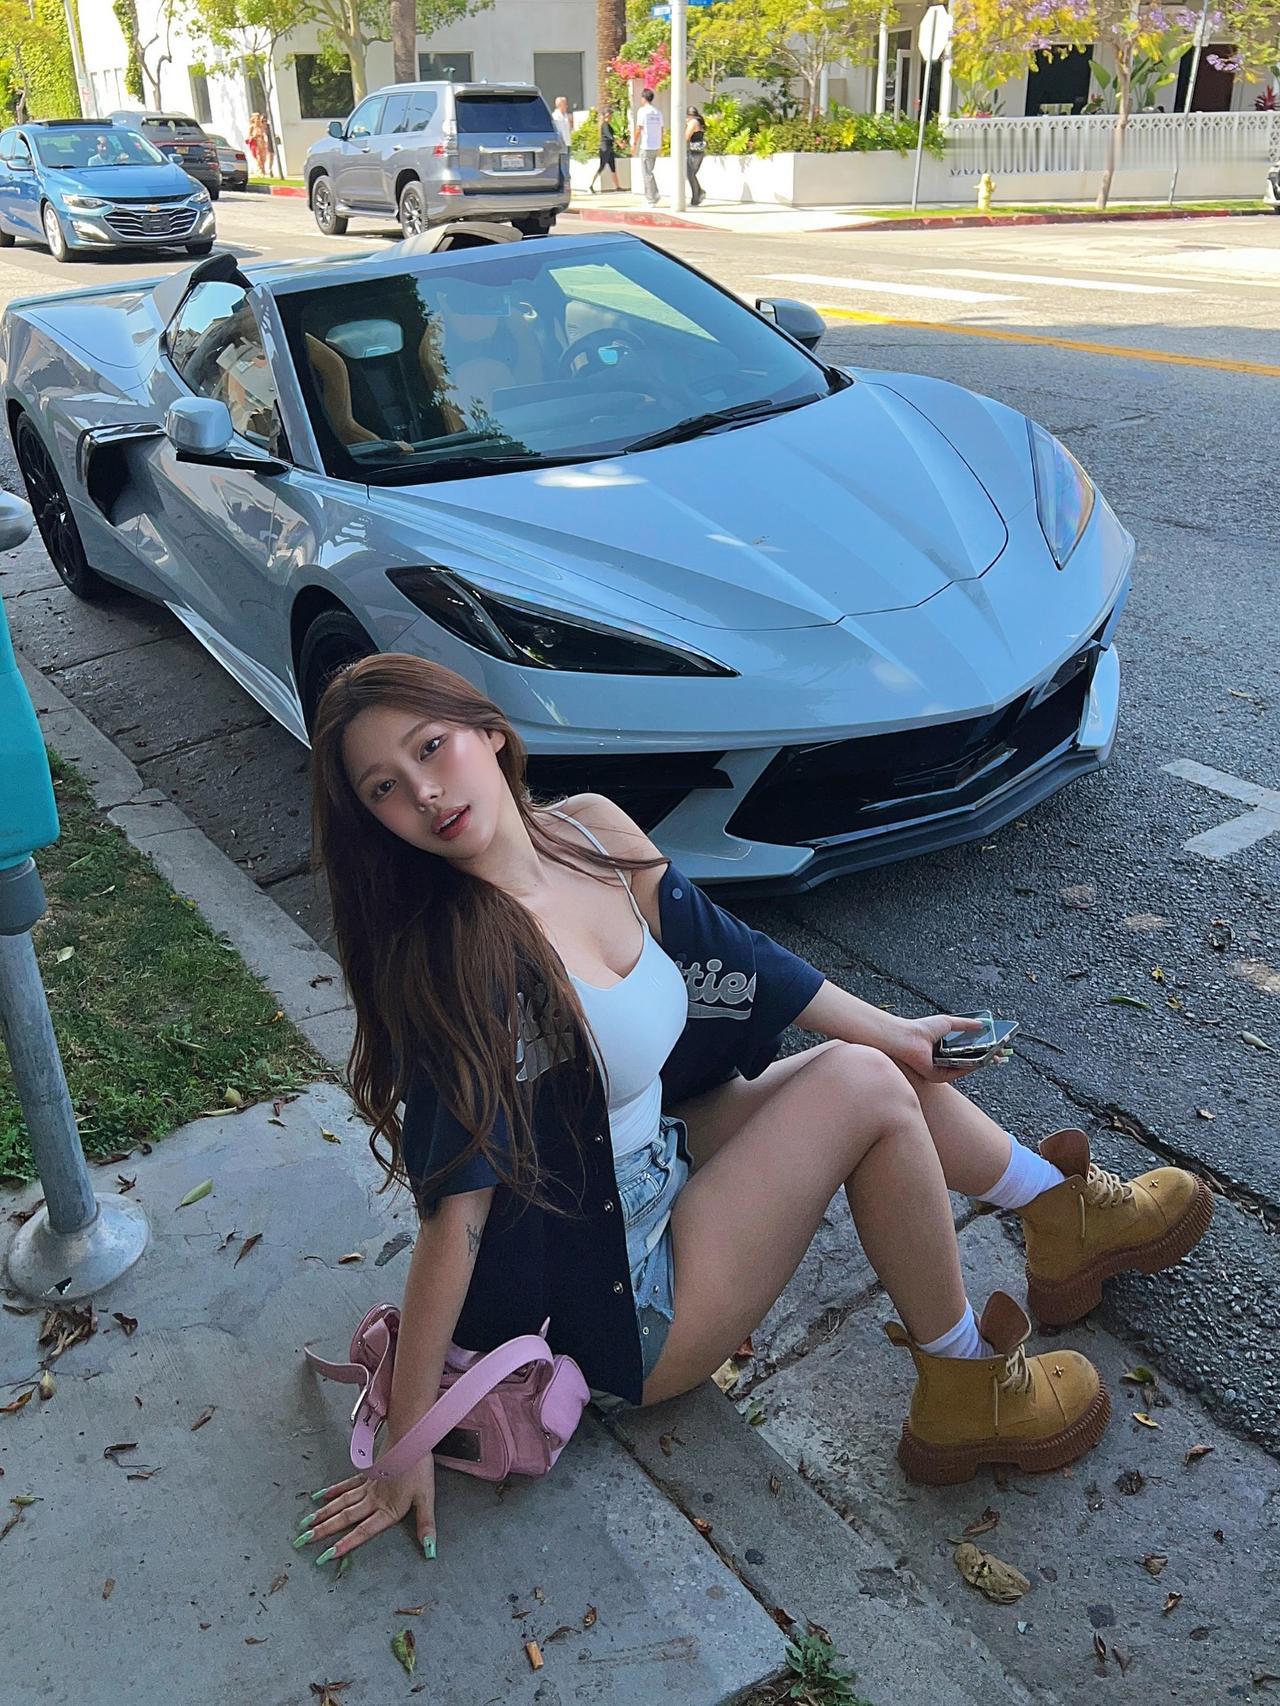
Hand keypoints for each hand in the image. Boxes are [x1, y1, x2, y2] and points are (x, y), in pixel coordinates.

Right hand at [298, 1452, 436, 1565]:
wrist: (411, 1437)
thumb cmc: (419, 1468)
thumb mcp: (426, 1498)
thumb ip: (426, 1524)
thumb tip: (429, 1550)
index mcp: (386, 1510)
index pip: (363, 1531)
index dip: (346, 1544)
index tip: (326, 1555)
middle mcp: (373, 1500)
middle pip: (345, 1517)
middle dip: (324, 1530)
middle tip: (303, 1540)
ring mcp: (368, 1486)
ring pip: (341, 1502)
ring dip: (324, 1513)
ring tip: (306, 1523)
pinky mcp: (368, 1473)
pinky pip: (347, 1485)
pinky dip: (334, 1491)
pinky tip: (321, 1495)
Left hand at [884, 1015, 1004, 1084]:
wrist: (906, 1038)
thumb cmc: (922, 1029)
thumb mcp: (948, 1022)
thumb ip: (966, 1024)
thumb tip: (983, 1023)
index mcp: (944, 1049)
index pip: (968, 1051)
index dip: (983, 1049)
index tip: (996, 1046)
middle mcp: (943, 1060)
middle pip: (969, 1061)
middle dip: (985, 1058)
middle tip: (1000, 1056)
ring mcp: (941, 1070)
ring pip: (964, 1068)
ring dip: (980, 1063)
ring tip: (994, 1057)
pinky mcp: (937, 1077)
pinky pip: (956, 1073)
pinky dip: (969, 1068)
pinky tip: (980, 1062)